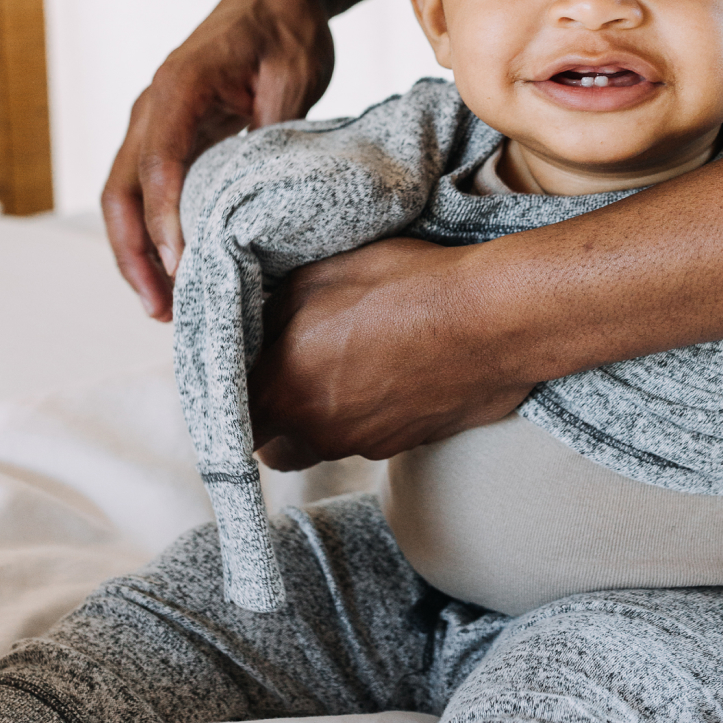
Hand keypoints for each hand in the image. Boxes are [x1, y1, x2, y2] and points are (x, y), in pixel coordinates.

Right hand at [102, 0, 332, 320]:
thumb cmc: (288, 30)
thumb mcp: (294, 75)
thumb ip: (274, 129)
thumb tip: (264, 194)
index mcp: (179, 87)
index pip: (160, 164)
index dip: (167, 220)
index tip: (184, 266)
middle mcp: (153, 107)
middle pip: (122, 192)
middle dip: (135, 255)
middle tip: (164, 309)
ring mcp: (154, 123)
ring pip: (126, 199)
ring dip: (137, 254)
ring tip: (164, 308)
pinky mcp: (170, 137)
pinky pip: (146, 193)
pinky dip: (152, 235)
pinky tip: (175, 273)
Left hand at [249, 238, 532, 466]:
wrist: (493, 318)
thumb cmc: (403, 287)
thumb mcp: (317, 275)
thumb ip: (270, 310)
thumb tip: (257, 323)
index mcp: (284, 393)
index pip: (229, 423)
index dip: (232, 400)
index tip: (246, 372)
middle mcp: (321, 433)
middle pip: (276, 447)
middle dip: (275, 421)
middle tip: (290, 375)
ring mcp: (370, 443)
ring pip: (327, 441)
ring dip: (328, 413)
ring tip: (354, 362)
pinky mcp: (412, 442)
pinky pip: (376, 433)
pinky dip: (376, 409)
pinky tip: (397, 367)